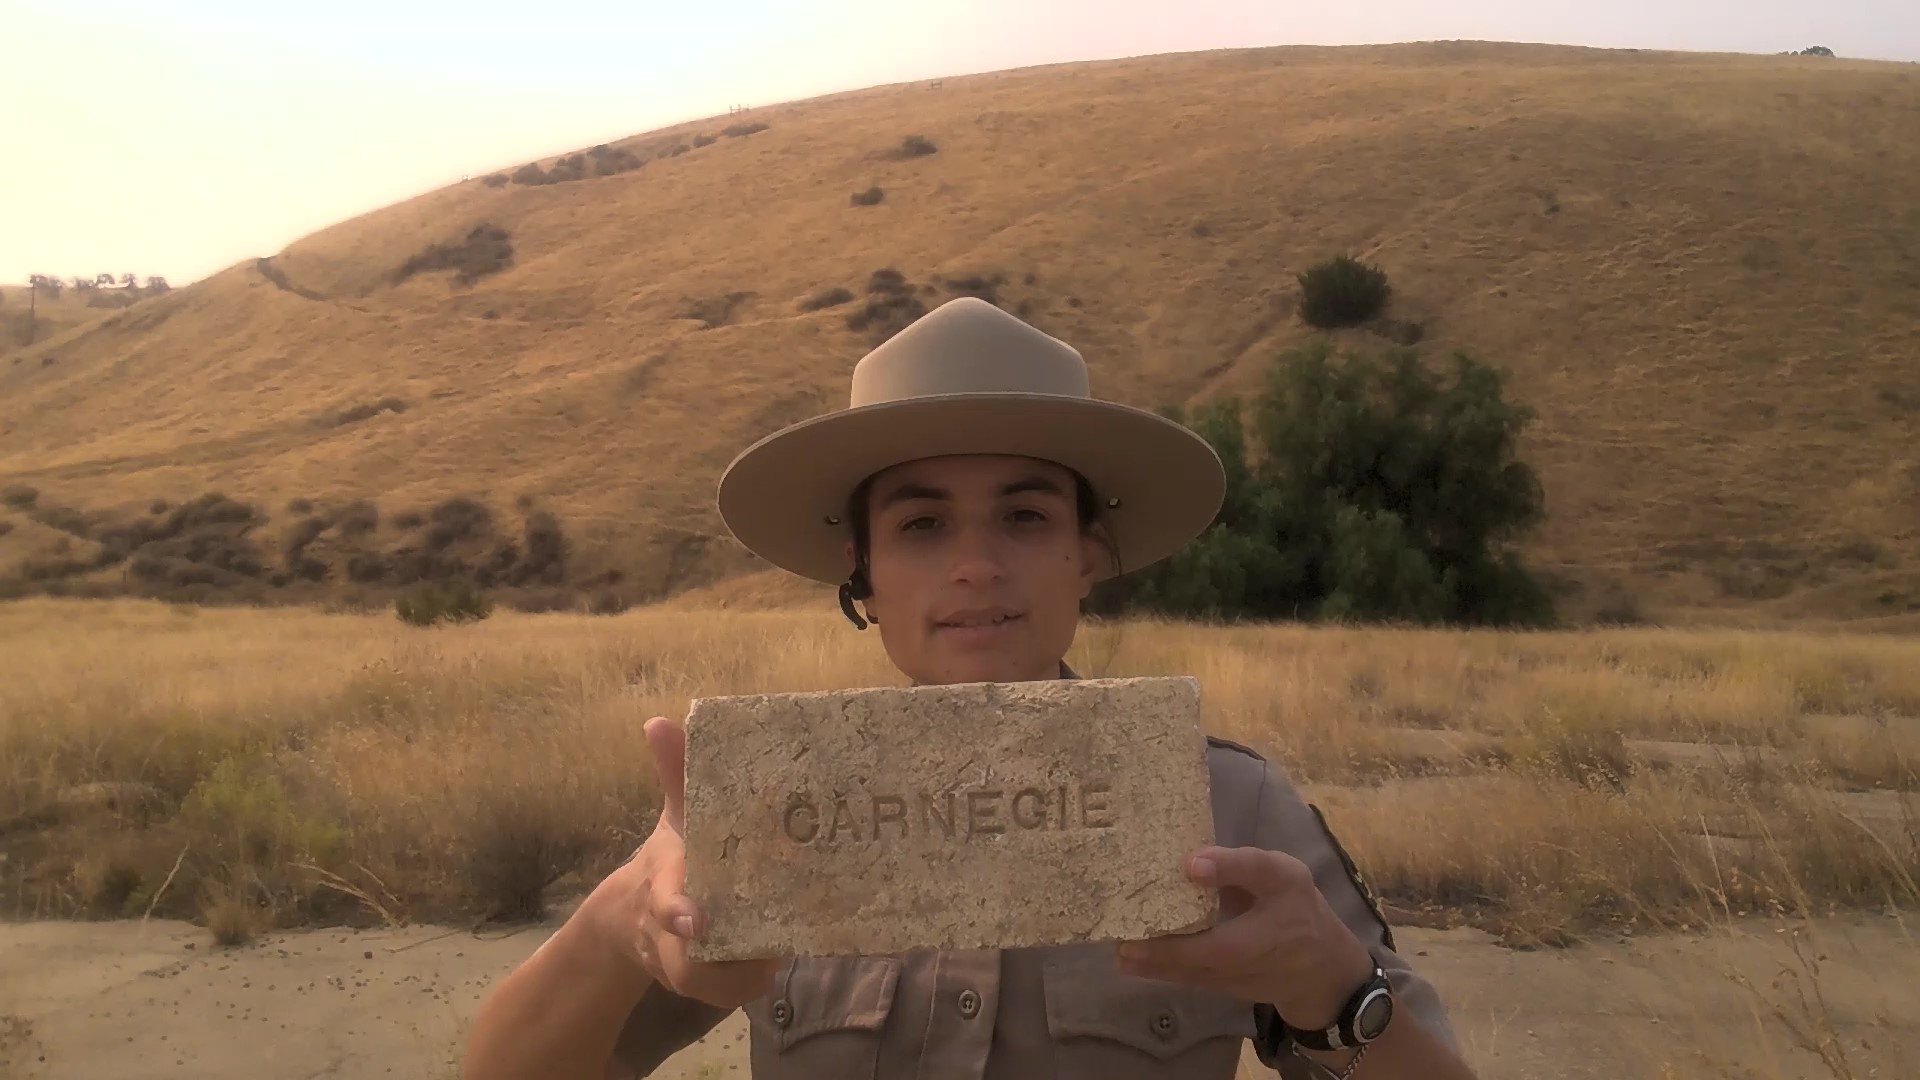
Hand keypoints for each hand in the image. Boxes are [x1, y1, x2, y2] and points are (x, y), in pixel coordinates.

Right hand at [579, 714, 780, 1008]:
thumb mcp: (675, 814)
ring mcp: (684, 961)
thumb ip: (675, 772)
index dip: (678, 912)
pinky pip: (730, 995)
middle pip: (687, 966)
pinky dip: (753, 982)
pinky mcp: (705, 982)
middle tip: (769, 954)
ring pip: (715, 988)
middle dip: (719, 966)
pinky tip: (784, 957)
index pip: (665, 901)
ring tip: (785, 952)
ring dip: (748, 975)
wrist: (631, 916)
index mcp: (664, 883)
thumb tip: (658, 721)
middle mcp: (671, 931)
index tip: (694, 918)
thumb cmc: (672, 857)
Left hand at [1115, 846, 1374, 1029]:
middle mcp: (1227, 969)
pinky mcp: (1220, 984)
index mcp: (1243, 943)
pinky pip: (1186, 976)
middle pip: (1177, 965)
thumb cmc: (1301, 912)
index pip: (1193, 950)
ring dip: (1145, 962)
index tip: (1124, 932)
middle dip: (1142, 953)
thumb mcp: (1282, 876)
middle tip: (1110, 935)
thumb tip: (1189, 863)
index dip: (1158, 945)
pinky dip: (1159, 966)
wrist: (1324, 969)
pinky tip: (1135, 953)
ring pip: (1178, 974)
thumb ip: (1239, 866)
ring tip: (1115, 945)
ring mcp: (1222, 981)